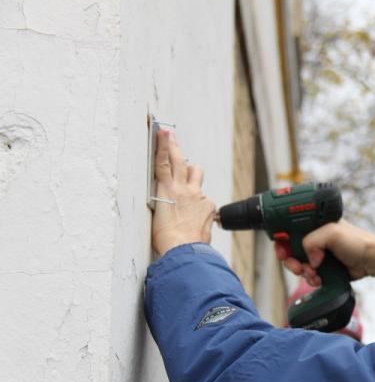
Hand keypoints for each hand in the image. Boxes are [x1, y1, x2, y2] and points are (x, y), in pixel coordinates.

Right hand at [151, 130, 215, 254]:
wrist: (183, 250)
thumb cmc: (165, 239)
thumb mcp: (157, 216)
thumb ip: (165, 201)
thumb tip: (171, 201)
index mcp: (166, 191)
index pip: (163, 162)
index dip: (163, 145)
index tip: (163, 131)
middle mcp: (183, 189)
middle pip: (179, 160)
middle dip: (174, 146)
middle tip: (171, 135)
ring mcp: (198, 196)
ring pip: (196, 173)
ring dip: (191, 172)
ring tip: (185, 177)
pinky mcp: (209, 205)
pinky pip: (204, 197)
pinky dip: (200, 202)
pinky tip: (195, 216)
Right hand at [274, 220, 374, 285]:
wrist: (371, 261)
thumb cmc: (357, 241)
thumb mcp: (332, 233)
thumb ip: (312, 241)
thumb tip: (308, 259)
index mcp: (314, 224)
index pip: (289, 230)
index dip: (282, 242)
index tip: (282, 252)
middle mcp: (314, 238)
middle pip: (290, 250)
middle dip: (291, 261)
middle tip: (297, 267)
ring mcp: (318, 253)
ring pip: (298, 264)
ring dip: (302, 272)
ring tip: (312, 274)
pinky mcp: (323, 267)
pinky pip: (308, 275)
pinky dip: (310, 279)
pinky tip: (318, 279)